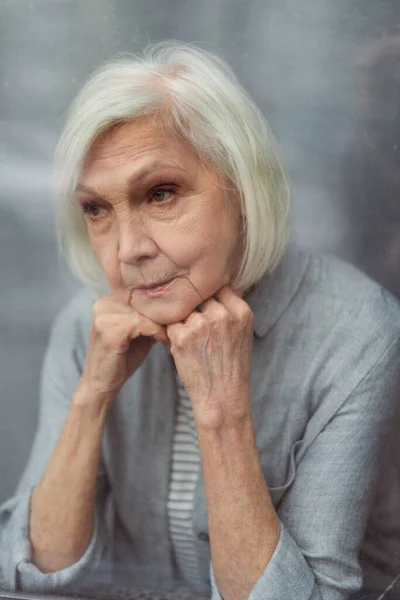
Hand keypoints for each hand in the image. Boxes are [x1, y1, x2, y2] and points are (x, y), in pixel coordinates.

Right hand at [79, 289, 167, 404]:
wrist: (101, 385)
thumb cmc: (122, 360)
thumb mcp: (139, 333)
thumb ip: (150, 317)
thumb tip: (178, 306)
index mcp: (108, 301)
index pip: (142, 295)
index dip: (159, 309)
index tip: (175, 321)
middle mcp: (103, 304)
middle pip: (144, 303)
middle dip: (162, 317)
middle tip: (175, 331)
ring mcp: (104, 316)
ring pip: (146, 313)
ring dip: (161, 326)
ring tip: (168, 338)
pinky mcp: (109, 330)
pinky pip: (142, 324)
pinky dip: (156, 333)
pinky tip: (161, 342)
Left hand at [166, 286, 253, 429]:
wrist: (221, 396)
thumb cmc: (231, 365)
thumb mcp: (242, 332)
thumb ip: (230, 308)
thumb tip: (210, 286)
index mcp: (241, 311)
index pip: (218, 286)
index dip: (208, 296)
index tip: (205, 307)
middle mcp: (222, 314)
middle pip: (198, 296)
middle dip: (194, 308)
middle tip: (197, 327)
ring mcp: (201, 324)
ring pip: (183, 309)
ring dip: (183, 320)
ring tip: (193, 341)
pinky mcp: (181, 336)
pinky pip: (170, 323)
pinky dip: (173, 334)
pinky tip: (184, 348)